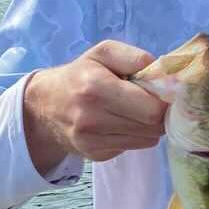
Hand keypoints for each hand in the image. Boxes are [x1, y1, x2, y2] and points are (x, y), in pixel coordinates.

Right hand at [23, 40, 166, 171]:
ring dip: (148, 126)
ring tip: (134, 111)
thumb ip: (134, 57)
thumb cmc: (80, 74)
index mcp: (96, 88)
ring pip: (147, 140)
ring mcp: (92, 141)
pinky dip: (134, 136)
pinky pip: (133, 147)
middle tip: (150, 102)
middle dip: (159, 114)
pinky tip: (121, 123)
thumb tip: (163, 75)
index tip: (161, 92)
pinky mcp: (96, 155)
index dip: (164, 101)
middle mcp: (92, 118)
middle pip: (153, 127)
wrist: (44, 106)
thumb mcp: (103, 53)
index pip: (152, 109)